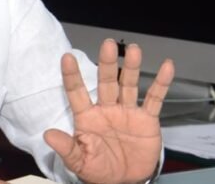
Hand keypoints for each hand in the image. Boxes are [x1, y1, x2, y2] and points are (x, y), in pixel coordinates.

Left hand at [43, 39, 174, 183]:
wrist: (125, 182)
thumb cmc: (99, 169)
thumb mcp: (80, 162)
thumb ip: (66, 148)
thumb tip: (47, 135)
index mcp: (88, 117)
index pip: (77, 93)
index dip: (72, 76)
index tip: (67, 57)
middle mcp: (107, 109)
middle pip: (106, 82)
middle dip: (107, 63)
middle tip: (108, 44)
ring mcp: (128, 112)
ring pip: (129, 85)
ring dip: (132, 68)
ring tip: (133, 50)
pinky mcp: (147, 119)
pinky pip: (154, 98)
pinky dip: (161, 83)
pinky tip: (166, 66)